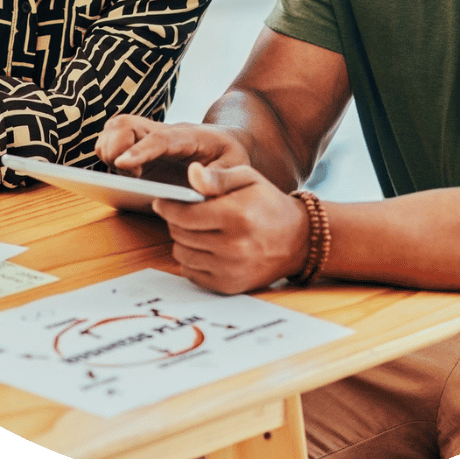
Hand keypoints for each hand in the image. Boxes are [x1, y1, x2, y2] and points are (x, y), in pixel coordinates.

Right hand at [96, 116, 249, 182]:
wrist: (226, 141)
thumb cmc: (230, 155)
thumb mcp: (238, 166)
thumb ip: (220, 178)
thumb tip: (197, 182)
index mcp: (187, 137)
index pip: (159, 139)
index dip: (140, 151)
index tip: (122, 164)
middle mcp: (162, 134)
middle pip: (126, 124)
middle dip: (114, 145)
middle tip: (128, 174)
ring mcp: (147, 141)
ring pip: (115, 129)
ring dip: (107, 149)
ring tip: (125, 176)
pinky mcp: (140, 151)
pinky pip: (114, 143)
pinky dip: (107, 155)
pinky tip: (122, 177)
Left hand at [152, 162, 310, 294]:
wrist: (298, 240)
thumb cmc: (269, 204)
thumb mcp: (248, 179)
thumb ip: (217, 177)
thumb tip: (191, 173)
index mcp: (236, 215)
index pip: (184, 215)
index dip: (167, 206)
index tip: (161, 201)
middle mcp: (232, 246)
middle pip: (179, 234)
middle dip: (176, 221)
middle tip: (184, 212)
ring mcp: (230, 269)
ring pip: (182, 254)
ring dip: (183, 240)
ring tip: (198, 229)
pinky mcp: (228, 286)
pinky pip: (191, 272)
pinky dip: (193, 259)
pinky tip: (206, 247)